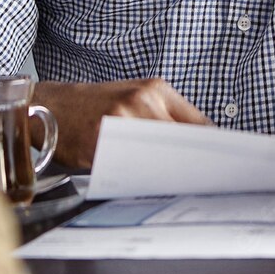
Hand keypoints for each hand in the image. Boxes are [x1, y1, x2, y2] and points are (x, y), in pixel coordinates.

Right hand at [32, 79, 212, 167]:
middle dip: (194, 162)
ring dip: (170, 172)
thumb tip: (201, 145)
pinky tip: (145, 183)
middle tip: (203, 181)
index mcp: (156, 89)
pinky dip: (140, 177)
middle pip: (183, 140)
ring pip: (159, 156)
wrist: (51, 105)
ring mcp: (121, 121)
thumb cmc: (97, 103)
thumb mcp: (135, 97)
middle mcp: (142, 101)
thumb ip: (166, 116)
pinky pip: (130, 167)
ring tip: (177, 184)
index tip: (223, 164)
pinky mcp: (101, 143)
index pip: (198, 123)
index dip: (212, 147)